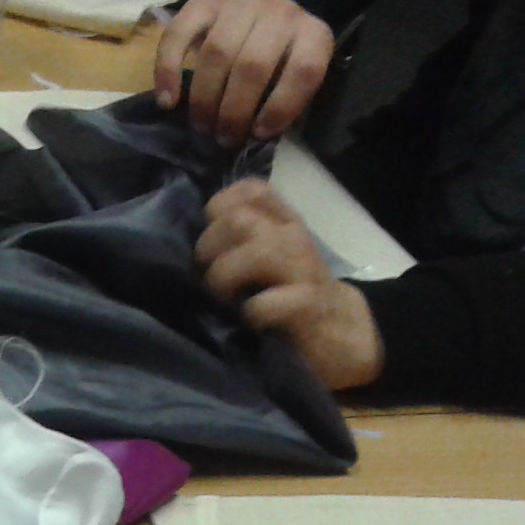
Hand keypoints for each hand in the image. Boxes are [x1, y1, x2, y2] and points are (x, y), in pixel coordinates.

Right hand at [154, 0, 334, 147]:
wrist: (259, 13)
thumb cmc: (277, 58)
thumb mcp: (293, 75)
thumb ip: (281, 99)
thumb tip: (252, 134)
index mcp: (312, 34)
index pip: (303, 70)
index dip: (281, 107)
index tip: (258, 134)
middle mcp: (280, 13)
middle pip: (253, 64)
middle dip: (234, 110)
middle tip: (223, 137)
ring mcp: (240, 3)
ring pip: (217, 52)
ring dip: (205, 97)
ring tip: (201, 125)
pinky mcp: (204, 3)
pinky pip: (179, 35)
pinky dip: (168, 71)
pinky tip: (168, 101)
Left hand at [196, 181, 381, 390]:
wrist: (340, 334)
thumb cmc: (288, 295)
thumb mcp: (265, 259)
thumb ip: (237, 242)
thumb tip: (185, 242)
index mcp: (280, 222)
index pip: (249, 191)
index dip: (219, 209)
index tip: (211, 239)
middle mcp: (293, 237)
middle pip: (238, 220)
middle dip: (209, 249)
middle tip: (208, 278)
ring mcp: (303, 268)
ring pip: (257, 251)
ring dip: (225, 277)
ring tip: (223, 299)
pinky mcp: (308, 304)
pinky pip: (265, 302)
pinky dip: (250, 313)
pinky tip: (250, 321)